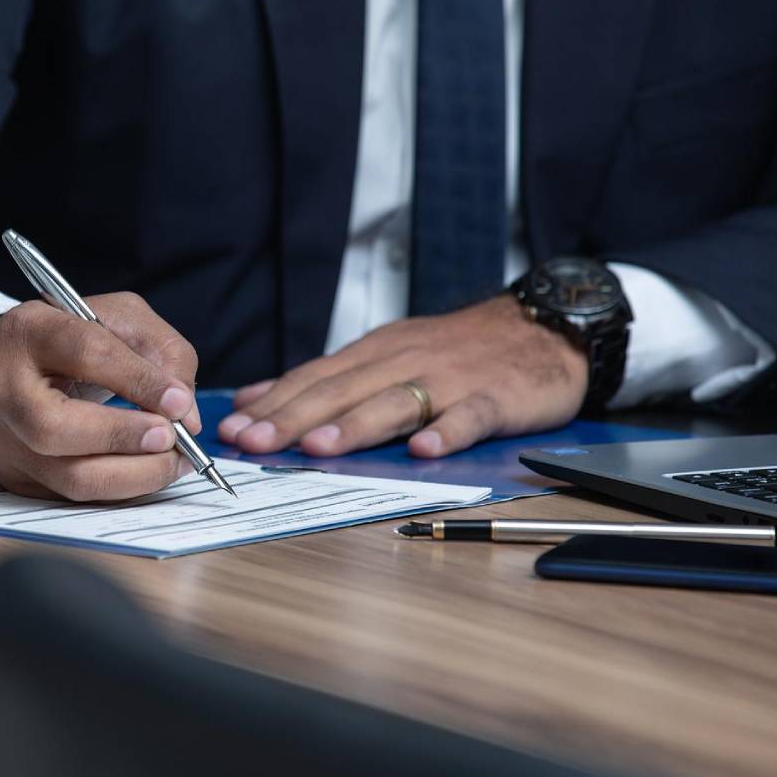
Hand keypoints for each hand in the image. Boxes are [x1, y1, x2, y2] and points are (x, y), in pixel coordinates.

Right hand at [0, 293, 201, 500]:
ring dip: (133, 476)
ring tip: (173, 462)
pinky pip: (75, 497)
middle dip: (124, 437)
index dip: (137, 380)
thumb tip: (186, 414)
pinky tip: (148, 473)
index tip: (180, 402)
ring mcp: (4, 441)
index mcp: (28, 333)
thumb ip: (160, 351)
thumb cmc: (68, 342)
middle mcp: (3, 389)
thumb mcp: (116, 319)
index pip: (84, 353)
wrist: (2, 371)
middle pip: (54, 427)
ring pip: (68, 477)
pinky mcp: (17, 478)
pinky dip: (122, 490)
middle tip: (170, 438)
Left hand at [217, 295, 587, 457]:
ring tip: (320, 446)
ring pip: (395, 401)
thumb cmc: (456, 350)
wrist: (542, 327)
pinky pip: (469, 415)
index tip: (234, 429)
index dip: (273, 404)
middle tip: (256, 442)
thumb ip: (324, 379)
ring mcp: (449, 379)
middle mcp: (403, 362)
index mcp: (374, 354)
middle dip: (294, 417)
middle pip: (342, 391)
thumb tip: (256, 399)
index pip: (313, 378)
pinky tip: (425, 450)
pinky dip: (448, 431)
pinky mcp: (494, 396)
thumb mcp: (384, 353)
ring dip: (356, 425)